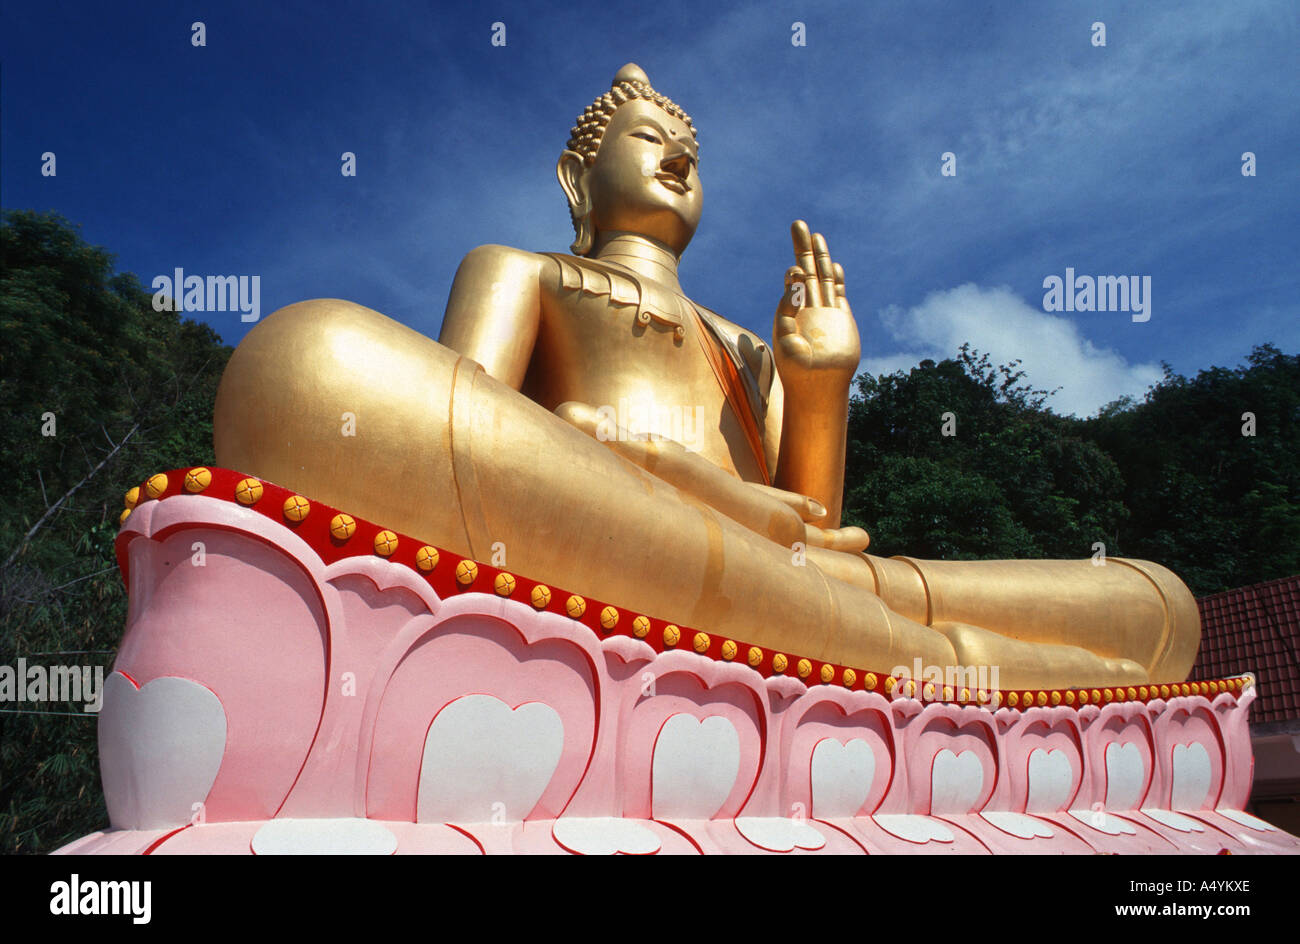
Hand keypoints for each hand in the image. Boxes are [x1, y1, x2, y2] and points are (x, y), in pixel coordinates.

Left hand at [772, 221, 860, 387]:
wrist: (819, 385)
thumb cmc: (797, 370)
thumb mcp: (786, 343)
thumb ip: (788, 315)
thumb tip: (793, 288)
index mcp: (789, 312)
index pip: (792, 284)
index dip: (794, 276)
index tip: (795, 274)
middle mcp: (806, 307)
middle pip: (806, 270)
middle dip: (803, 248)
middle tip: (798, 224)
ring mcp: (824, 311)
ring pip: (822, 276)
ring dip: (819, 256)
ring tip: (815, 235)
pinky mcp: (840, 317)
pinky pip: (837, 292)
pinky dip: (835, 278)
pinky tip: (831, 264)